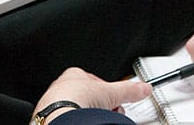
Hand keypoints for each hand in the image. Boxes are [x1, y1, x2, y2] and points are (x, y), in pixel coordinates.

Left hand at [34, 67, 150, 120]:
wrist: (58, 116)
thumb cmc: (76, 98)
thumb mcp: (111, 92)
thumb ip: (129, 90)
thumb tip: (143, 89)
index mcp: (75, 74)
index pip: (96, 81)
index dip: (108, 92)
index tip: (115, 101)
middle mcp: (62, 86)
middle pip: (87, 96)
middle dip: (100, 105)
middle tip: (108, 112)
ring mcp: (54, 102)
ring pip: (76, 108)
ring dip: (88, 115)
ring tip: (96, 120)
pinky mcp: (50, 117)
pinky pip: (67, 119)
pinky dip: (77, 121)